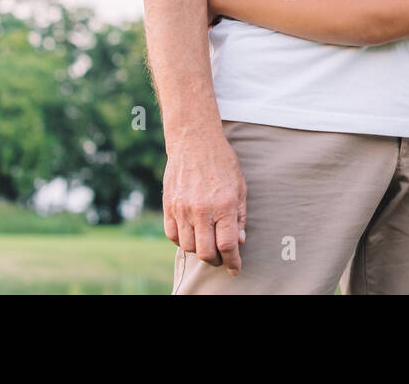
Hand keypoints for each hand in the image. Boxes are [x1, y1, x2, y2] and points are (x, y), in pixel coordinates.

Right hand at [162, 127, 247, 271]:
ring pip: (188, 246)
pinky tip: (192, 233)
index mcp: (224, 205)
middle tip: (222, 258)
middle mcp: (202, 210)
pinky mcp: (168, 205)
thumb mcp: (240, 187)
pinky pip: (172, 235)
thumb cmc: (222, 163)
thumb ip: (240, 217)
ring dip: (199, 250)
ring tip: (207, 243)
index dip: (233, 262)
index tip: (235, 269)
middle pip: (206, 252)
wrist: (194, 141)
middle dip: (216, 260)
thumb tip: (239, 242)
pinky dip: (182, 240)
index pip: (227, 245)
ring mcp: (182, 208)